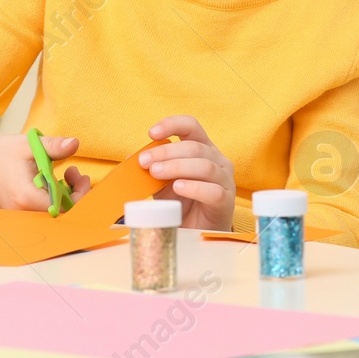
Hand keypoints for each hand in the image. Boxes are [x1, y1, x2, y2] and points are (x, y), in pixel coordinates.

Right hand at [0, 130, 90, 211]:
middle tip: (75, 173)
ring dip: (66, 196)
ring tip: (66, 174)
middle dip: (76, 194)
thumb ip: (54, 146)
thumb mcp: (29, 145)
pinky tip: (54, 183)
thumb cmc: (2, 153)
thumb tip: (75, 143)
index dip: (79, 196)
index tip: (82, 178)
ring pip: (53, 215)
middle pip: (62, 214)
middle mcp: (22, 212)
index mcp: (25, 196)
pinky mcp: (19, 216)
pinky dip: (54, 199)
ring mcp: (19, 217)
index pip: (64, 208)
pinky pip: (43, 214)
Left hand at [138, 116, 234, 231]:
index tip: (151, 133)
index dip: (172, 125)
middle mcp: (218, 160)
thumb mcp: (163, 182)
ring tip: (156, 173)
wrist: (196, 232)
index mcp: (203, 149)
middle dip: (166, 152)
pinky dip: (194, 187)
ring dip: (177, 167)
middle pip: (195, 147)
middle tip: (144, 162)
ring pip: (205, 166)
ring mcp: (225, 180)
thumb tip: (131, 157)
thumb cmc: (181, 202)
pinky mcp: (227, 201)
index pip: (191, 126)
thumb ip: (153, 169)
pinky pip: (213, 191)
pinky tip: (178, 187)